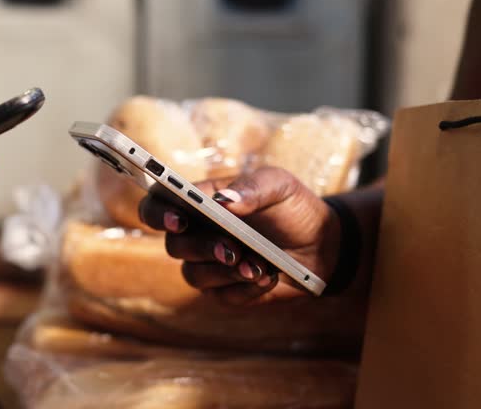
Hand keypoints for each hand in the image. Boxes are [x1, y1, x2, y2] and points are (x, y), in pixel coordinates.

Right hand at [138, 167, 340, 305]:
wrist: (322, 242)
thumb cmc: (292, 207)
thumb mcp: (279, 185)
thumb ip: (252, 188)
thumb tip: (225, 200)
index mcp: (199, 202)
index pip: (158, 205)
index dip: (158, 213)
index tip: (178, 220)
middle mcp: (197, 235)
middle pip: (174, 245)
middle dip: (201, 248)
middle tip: (231, 248)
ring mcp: (209, 266)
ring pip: (194, 275)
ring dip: (225, 271)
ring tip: (259, 265)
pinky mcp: (227, 291)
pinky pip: (222, 296)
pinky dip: (246, 288)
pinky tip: (268, 277)